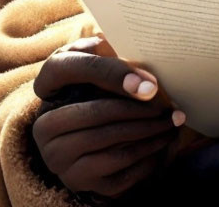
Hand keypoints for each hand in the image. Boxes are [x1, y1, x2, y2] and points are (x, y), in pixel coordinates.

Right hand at [31, 36, 185, 198]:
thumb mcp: (101, 65)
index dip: (113, 75)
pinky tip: (164, 141)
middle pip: (97, 111)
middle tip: (170, 106)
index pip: (73, 70)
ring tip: (174, 121)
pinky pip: (116, 164)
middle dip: (140, 109)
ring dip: (149, 129)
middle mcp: (44, 124)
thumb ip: (111, 52)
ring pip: (109, 138)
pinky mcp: (74, 178)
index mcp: (48, 84)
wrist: (92, 144)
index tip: (148, 85)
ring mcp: (56, 154)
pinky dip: (146, 152)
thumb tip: (136, 40)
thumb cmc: (101, 91)